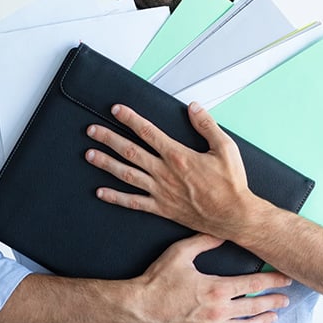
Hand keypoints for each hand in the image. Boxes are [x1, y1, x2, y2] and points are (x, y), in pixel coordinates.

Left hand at [85, 102, 256, 237]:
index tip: (116, 110)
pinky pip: (133, 202)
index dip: (129, 119)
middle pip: (129, 151)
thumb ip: (207, 125)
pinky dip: (115, 197)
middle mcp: (164, 173)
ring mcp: (160, 191)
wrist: (233, 215)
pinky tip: (101, 192)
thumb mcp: (225, 148)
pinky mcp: (161, 207)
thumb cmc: (231, 184)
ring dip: (106, 163)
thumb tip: (193, 108)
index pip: (147, 131)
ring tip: (89, 154)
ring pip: (126, 174)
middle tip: (92, 130)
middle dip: (108, 138)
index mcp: (178, 156)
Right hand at [124, 233, 290, 322]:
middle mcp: (217, 311)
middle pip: (255, 307)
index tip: (284, 279)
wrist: (137, 306)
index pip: (253, 285)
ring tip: (272, 317)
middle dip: (273, 302)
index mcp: (216, 288)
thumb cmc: (156, 280)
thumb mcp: (180, 253)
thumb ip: (204, 241)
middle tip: (284, 299)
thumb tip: (222, 232)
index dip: (272, 281)